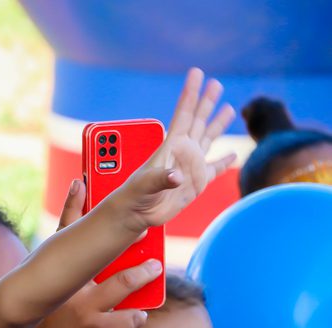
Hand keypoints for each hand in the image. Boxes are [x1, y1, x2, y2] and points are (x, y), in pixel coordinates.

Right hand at [23, 180, 159, 327]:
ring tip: (154, 266)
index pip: (70, 226)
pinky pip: (127, 319)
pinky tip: (140, 314)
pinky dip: (136, 316)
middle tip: (148, 219)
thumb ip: (69, 248)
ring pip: (120, 284)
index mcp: (60, 271)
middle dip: (127, 232)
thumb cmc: (54, 323)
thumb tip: (79, 202)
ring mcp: (82, 308)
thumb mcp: (55, 286)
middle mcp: (68, 285)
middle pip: (101, 249)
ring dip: (141, 274)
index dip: (81, 201)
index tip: (99, 181)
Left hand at [117, 67, 235, 231]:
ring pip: (209, 139)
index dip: (190, 93)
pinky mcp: (196, 183)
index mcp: (171, 146)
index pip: (183, 114)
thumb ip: (162, 179)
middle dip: (207, 102)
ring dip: (218, 124)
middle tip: (216, 83)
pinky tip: (233, 154)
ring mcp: (191, 165)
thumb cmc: (135, 195)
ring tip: (228, 108)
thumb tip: (177, 176)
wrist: (137, 212)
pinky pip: (214, 169)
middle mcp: (183, 151)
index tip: (196, 73)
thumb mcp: (146, 185)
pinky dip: (224, 162)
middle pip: (198, 121)